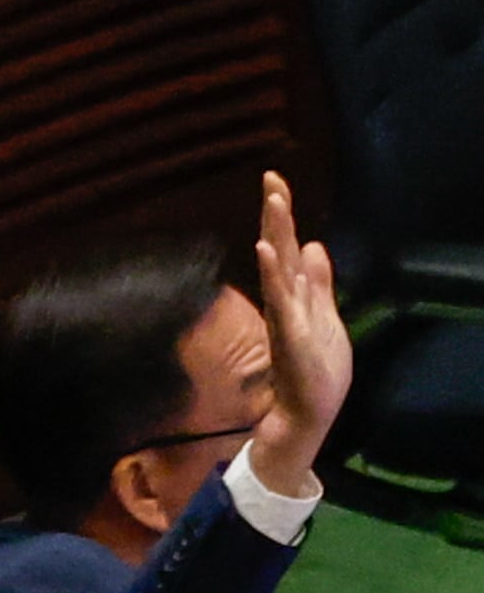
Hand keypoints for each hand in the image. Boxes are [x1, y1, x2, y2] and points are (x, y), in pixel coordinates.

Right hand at [251, 170, 352, 499]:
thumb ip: (318, 282)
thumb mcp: (325, 316)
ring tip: (273, 202)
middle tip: (271, 178)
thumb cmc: (314, 371)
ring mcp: (286, 317)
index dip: (281, 215)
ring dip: (274, 234)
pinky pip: (280, 300)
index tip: (275, 180)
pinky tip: (266, 250)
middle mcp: (286, 301)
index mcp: (295, 295)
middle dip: (276, 214)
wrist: (306, 414)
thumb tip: (312, 244)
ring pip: (278, 268)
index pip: (286, 247)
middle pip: (279, 249)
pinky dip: (272, 274)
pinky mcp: (290, 335)